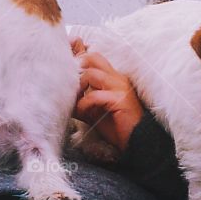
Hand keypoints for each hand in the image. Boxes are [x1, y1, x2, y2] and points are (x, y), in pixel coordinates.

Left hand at [70, 38, 144, 153]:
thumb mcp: (94, 111)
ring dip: (80, 86)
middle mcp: (117, 78)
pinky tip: (83, 112)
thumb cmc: (117, 127)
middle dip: (78, 68)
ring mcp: (120, 87)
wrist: (137, 141)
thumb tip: (63, 96)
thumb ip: (82, 100)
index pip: (94, 57)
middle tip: (70, 84)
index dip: (78, 59)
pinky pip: (95, 95)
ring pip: (93, 73)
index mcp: (113, 77)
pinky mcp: (120, 99)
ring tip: (77, 100)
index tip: (65, 68)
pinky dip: (84, 103)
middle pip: (94, 57)